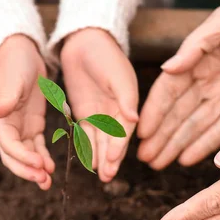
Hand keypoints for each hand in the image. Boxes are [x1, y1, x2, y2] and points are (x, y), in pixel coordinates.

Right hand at [0, 34, 54, 189]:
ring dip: (35, 170)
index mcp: (1, 119)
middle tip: (44, 181)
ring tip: (48, 182)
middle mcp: (9, 127)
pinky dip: (43, 158)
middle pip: (14, 157)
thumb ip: (5, 99)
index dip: (22, 158)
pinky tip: (52, 168)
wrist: (22, 53)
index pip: (8, 145)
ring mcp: (21, 127)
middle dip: (27, 171)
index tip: (39, 165)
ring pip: (26, 156)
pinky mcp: (33, 125)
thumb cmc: (15, 64)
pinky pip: (37, 147)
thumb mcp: (12, 80)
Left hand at [61, 28, 138, 181]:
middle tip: (107, 177)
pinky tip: (89, 162)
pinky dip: (88, 149)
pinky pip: (87, 135)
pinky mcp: (85, 113)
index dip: (119, 146)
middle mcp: (116, 113)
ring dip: (101, 158)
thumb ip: (126, 97)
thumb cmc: (105, 55)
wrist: (84, 42)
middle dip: (111, 159)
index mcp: (128, 104)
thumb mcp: (117, 75)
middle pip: (114, 140)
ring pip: (101, 142)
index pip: (124, 130)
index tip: (113, 161)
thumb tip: (135, 119)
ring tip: (101, 175)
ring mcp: (100, 114)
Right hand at [137, 0, 219, 169]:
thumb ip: (194, 47)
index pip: (168, 92)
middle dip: (160, 136)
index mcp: (196, 61)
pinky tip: (186, 160)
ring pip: (195, 127)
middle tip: (143, 158)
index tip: (140, 132)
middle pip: (177, 115)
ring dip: (176, 145)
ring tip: (158, 164)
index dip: (154, 113)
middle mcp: (206, 82)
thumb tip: (166, 69)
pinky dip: (204, 146)